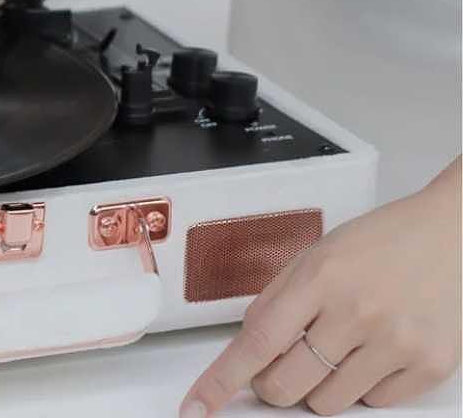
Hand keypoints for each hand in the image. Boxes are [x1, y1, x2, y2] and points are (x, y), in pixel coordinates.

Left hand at [180, 162, 461, 415]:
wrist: (451, 235)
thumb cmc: (383, 240)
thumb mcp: (319, 253)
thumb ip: (281, 296)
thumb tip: (249, 343)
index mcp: (321, 277)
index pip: (258, 340)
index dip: (223, 378)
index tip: (198, 403)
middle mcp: (357, 312)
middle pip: (287, 384)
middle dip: (272, 383)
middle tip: (282, 362)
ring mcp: (396, 343)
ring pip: (327, 404)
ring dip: (320, 384)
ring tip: (339, 344)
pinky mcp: (430, 367)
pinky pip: (375, 405)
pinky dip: (365, 387)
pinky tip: (375, 349)